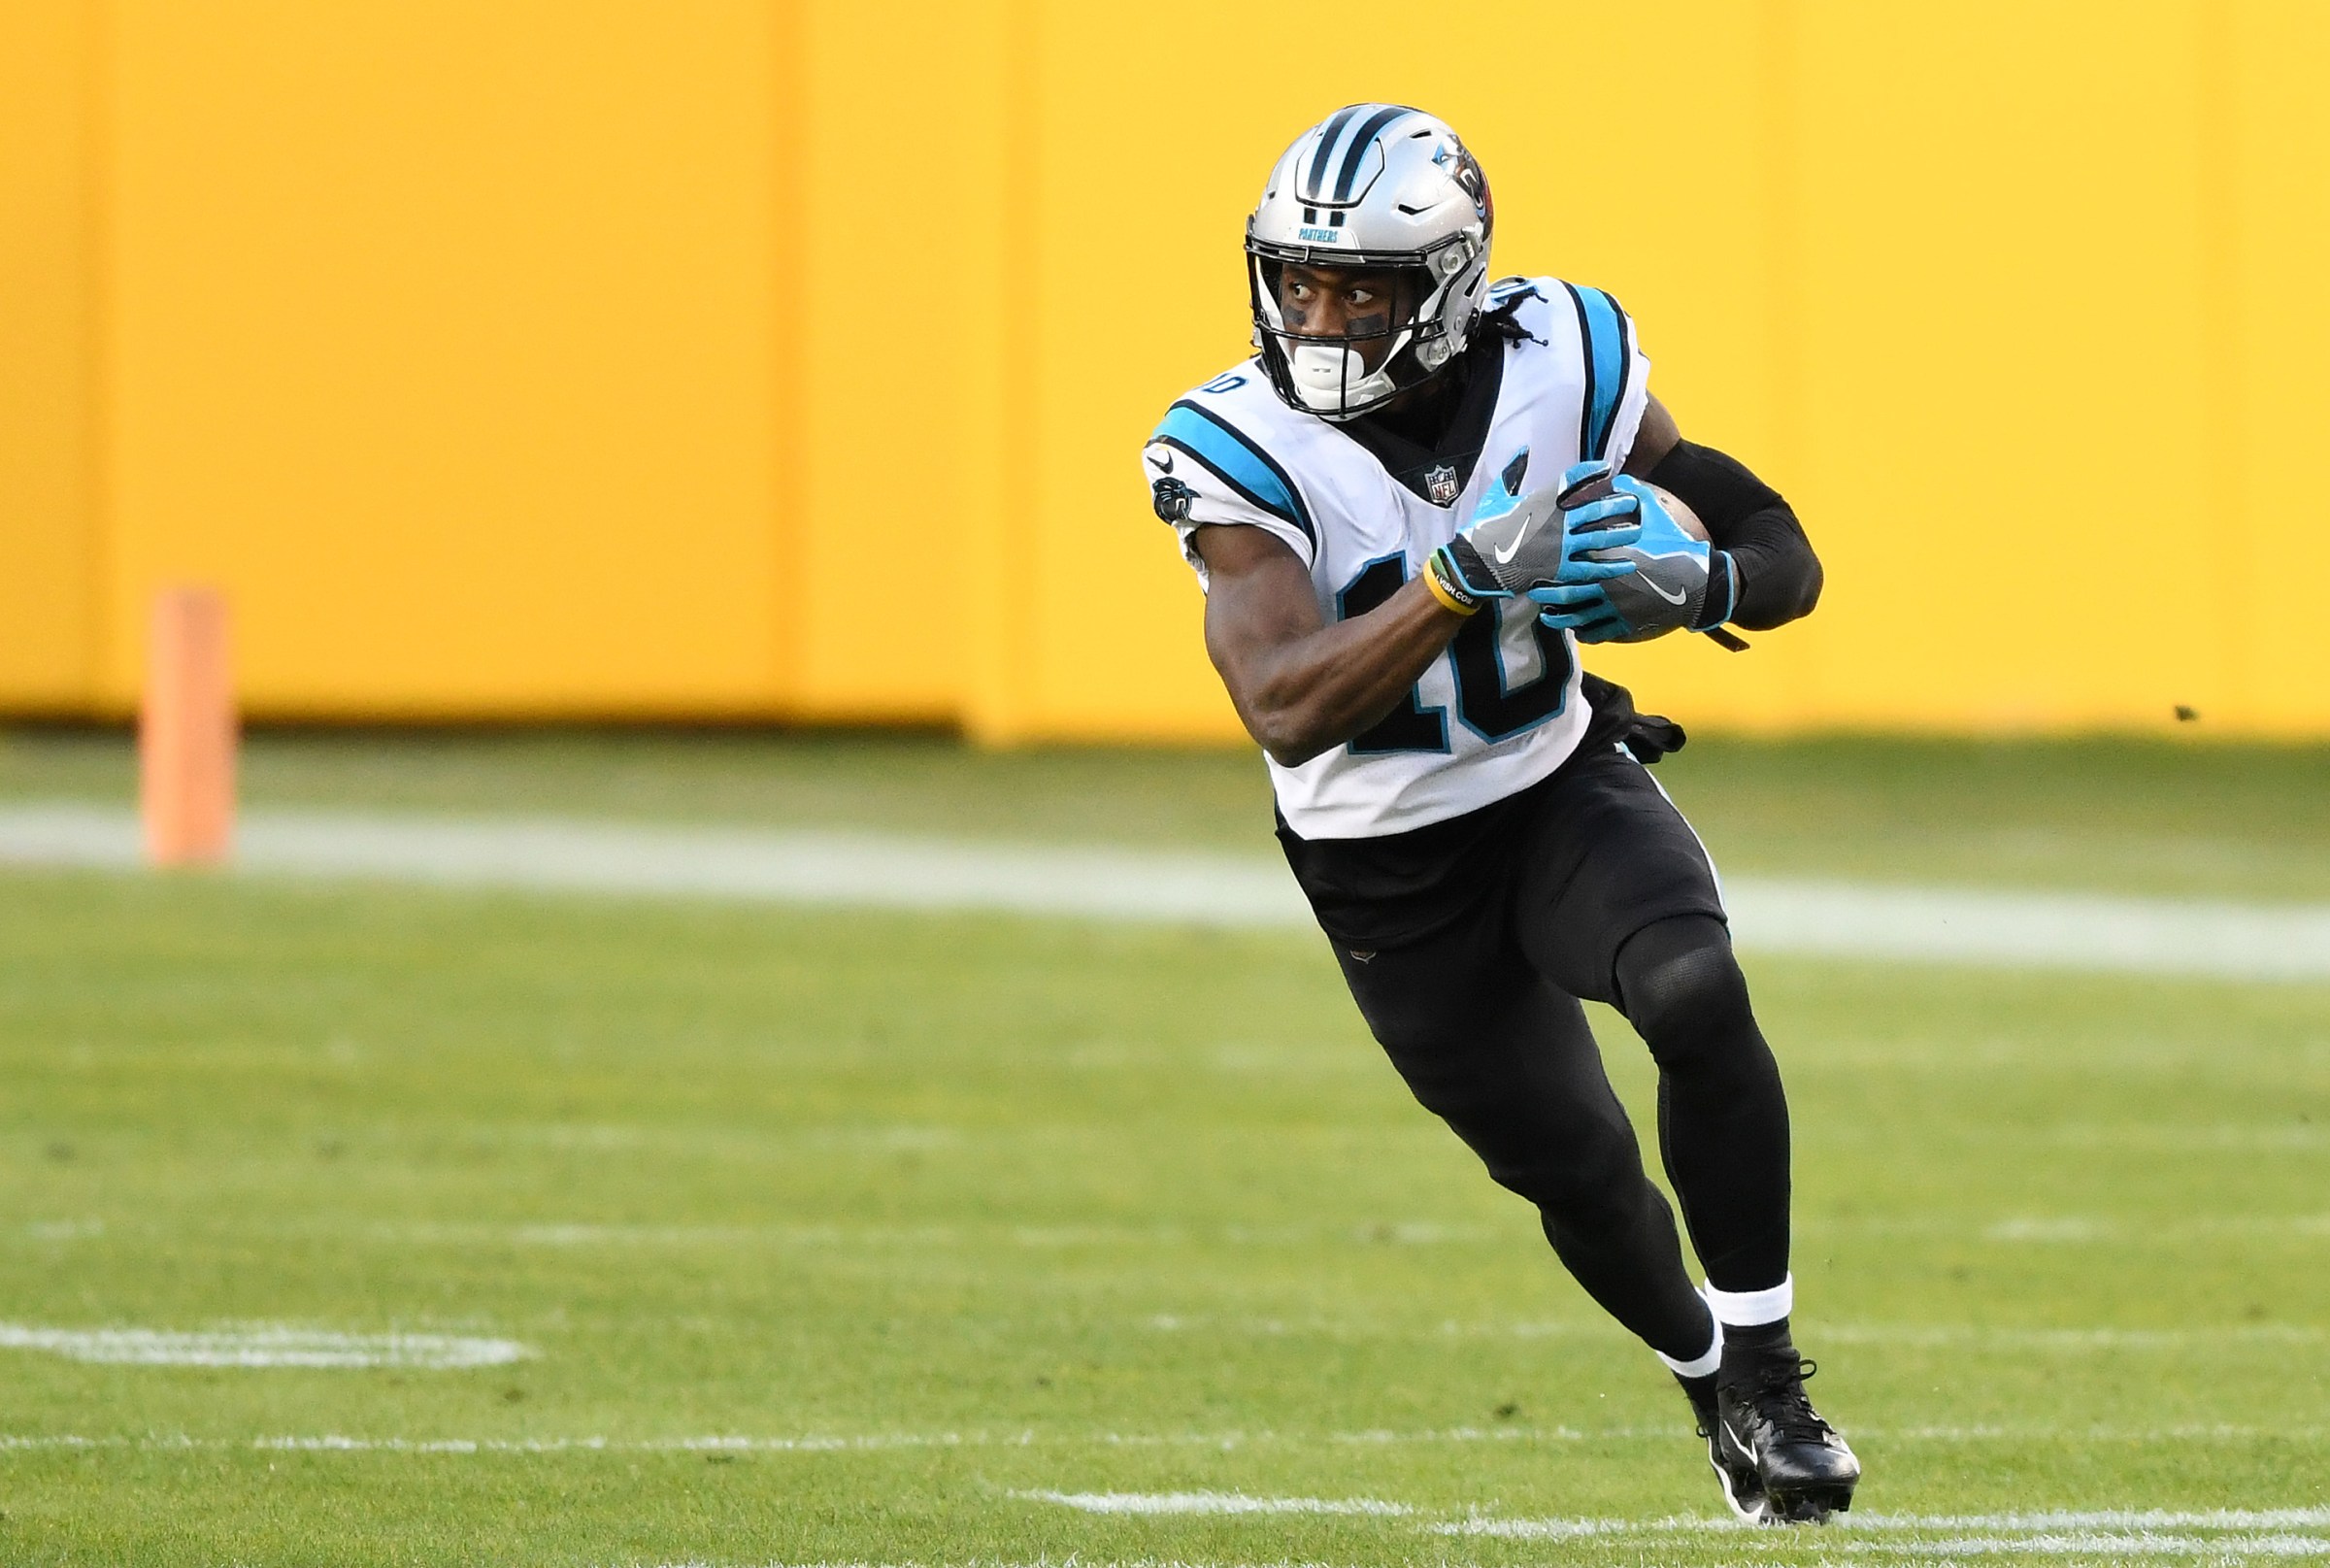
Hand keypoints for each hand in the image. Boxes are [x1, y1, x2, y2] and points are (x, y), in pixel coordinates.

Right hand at [1434, 455, 1641, 600]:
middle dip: (1618, 503)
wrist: (1474, 564)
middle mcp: (1555, 521)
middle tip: (1634, 501)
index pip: (1573, 479)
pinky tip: (1628, 563)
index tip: (1607, 469)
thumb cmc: (1483, 529)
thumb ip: (1513, 471)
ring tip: (1638, 529)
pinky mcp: (1559, 570)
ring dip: (1621, 532)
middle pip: (1596, 508)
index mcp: (1541, 499)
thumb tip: (1524, 449)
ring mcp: (1559, 547)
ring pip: (1599, 537)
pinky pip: (1591, 567)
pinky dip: (1611, 566)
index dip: (1593, 471)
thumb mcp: (1495, 495)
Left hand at [1530, 475, 1713, 641]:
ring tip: (1547, 617)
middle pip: (1565, 593)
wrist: (1702, 581)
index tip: (1539, 559)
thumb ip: (1634, 495)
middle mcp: (1607, 584)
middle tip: (1533, 591)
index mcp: (1609, 557)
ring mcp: (1616, 607)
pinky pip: (1598, 633)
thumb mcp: (1657, 514)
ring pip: (1577, 618)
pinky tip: (1578, 630)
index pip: (1571, 560)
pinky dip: (1584, 633)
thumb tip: (1619, 478)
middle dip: (1546, 594)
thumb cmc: (1676, 544)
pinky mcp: (1627, 624)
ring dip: (1559, 619)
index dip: (1553, 561)